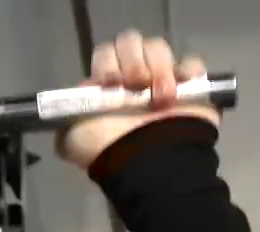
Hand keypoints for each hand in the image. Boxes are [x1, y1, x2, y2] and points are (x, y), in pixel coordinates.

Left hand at [57, 30, 219, 170]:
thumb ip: (65, 123)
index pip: (106, 52)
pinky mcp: (194, 88)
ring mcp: (165, 81)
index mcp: (108, 88)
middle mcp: (135, 80)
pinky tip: (181, 92)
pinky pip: (192, 63)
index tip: (110, 85)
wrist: (148, 162)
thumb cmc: (111, 149)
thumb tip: (70, 113)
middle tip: (136, 86)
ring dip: (158, 69)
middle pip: (131, 41)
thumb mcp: (72, 140)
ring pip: (158, 47)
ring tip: (161, 100)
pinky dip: (187, 74)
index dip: (107, 63)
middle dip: (131, 61)